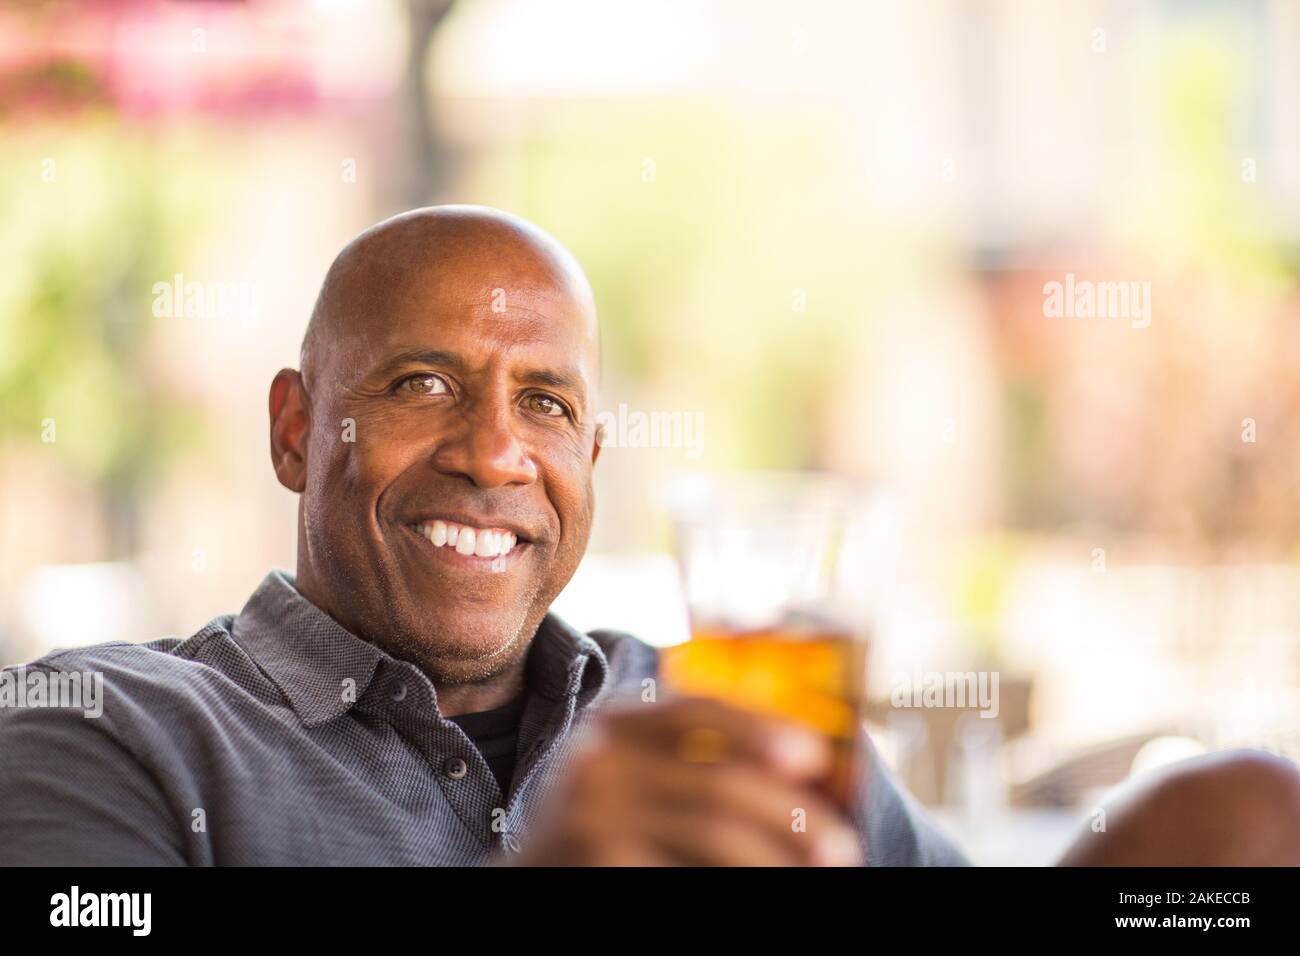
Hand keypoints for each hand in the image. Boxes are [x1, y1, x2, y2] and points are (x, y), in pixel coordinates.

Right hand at [512, 695, 862, 865]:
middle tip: (842, 846)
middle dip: (794, 816)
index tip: (815, 758)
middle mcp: (599, 763)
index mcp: (614, 724)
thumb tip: (804, 775)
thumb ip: (684, 760)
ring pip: (714, 835)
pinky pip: (689, 875)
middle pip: (720, 781)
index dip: (763, 730)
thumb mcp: (623, 776)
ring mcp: (593, 819)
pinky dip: (739, 885)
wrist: (525, 878)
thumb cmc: (597, 827)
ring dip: (779, 858)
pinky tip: (764, 892)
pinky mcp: (598, 865)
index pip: (697, 710)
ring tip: (821, 872)